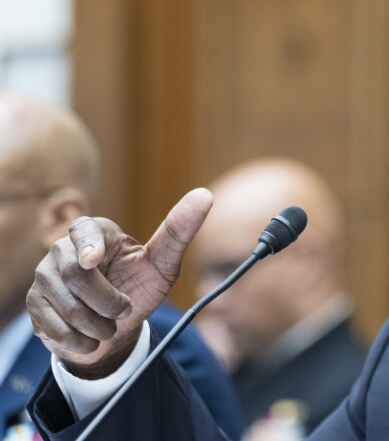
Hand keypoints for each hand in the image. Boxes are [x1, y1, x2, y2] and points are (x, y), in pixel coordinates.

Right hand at [26, 188, 213, 378]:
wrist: (116, 327)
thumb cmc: (139, 287)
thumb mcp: (163, 263)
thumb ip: (179, 231)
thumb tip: (204, 196)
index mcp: (94, 231)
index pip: (84, 231)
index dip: (88, 246)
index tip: (93, 261)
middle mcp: (62, 249)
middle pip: (75, 275)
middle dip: (108, 302)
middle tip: (125, 310)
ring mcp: (44, 277)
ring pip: (66, 306)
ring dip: (98, 326)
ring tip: (109, 325)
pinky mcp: (35, 305)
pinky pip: (53, 328)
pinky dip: (81, 341)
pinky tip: (91, 338)